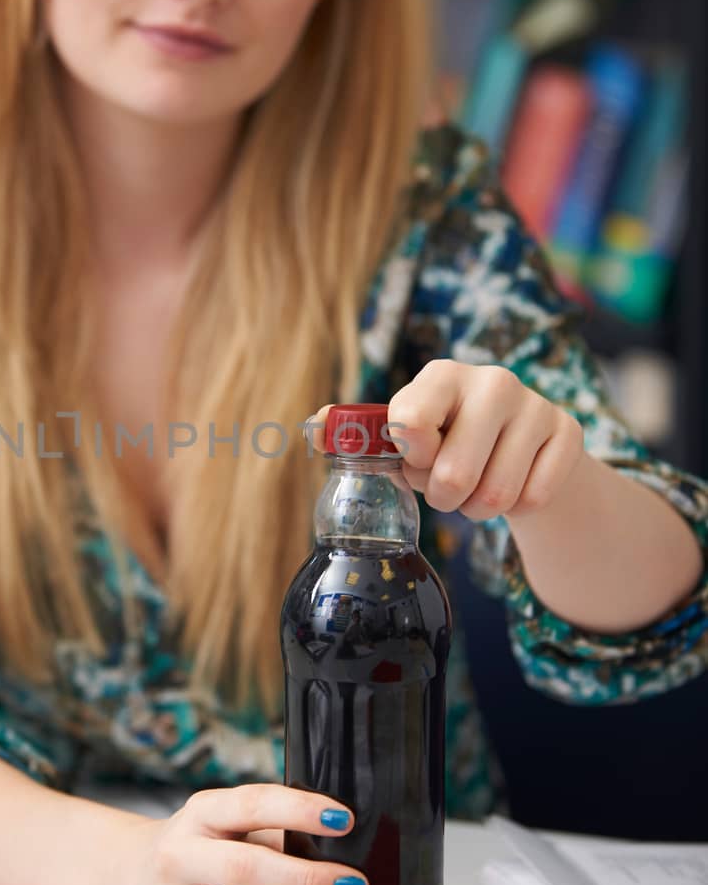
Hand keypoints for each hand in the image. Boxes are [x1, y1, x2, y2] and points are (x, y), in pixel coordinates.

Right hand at [102, 785, 369, 884]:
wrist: (121, 879)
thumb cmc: (192, 847)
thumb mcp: (219, 823)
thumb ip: (266, 830)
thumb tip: (331, 847)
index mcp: (199, 813)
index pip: (252, 805)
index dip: (300, 811)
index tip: (344, 821)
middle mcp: (181, 855)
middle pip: (248, 867)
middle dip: (307, 877)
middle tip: (352, 884)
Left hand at [309, 363, 584, 520]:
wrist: (522, 448)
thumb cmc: (448, 441)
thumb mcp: (405, 433)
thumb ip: (358, 430)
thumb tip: (314, 424)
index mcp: (440, 376)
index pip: (409, 422)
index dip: (411, 458)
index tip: (416, 459)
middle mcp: (492, 380)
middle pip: (453, 473)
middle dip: (444, 497)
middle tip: (447, 487)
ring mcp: (536, 404)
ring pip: (495, 494)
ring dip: (479, 509)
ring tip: (478, 490)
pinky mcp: (569, 432)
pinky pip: (533, 498)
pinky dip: (518, 509)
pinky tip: (514, 486)